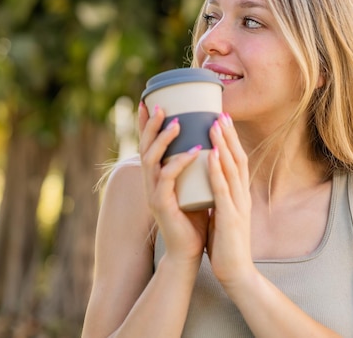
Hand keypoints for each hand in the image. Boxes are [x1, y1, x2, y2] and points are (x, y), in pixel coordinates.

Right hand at [138, 103, 208, 265]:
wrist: (190, 251)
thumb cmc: (194, 219)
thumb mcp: (193, 187)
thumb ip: (194, 169)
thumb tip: (207, 144)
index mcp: (156, 177)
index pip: (148, 144)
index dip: (146, 124)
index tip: (148, 101)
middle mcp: (150, 182)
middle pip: (144, 147)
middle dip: (151, 124)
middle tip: (159, 105)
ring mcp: (153, 193)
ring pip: (152, 159)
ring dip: (164, 139)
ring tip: (177, 122)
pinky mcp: (162, 204)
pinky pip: (168, 178)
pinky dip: (180, 162)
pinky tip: (195, 151)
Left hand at [206, 113, 254, 286]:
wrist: (235, 272)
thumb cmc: (225, 243)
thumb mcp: (222, 213)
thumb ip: (218, 196)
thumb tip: (207, 181)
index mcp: (239, 194)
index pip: (237, 161)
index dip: (230, 140)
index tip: (221, 119)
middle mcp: (242, 195)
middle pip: (238, 158)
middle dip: (229, 135)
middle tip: (220, 112)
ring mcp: (239, 205)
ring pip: (232, 169)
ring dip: (224, 145)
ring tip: (214, 124)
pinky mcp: (231, 218)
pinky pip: (223, 190)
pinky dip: (218, 170)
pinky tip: (212, 155)